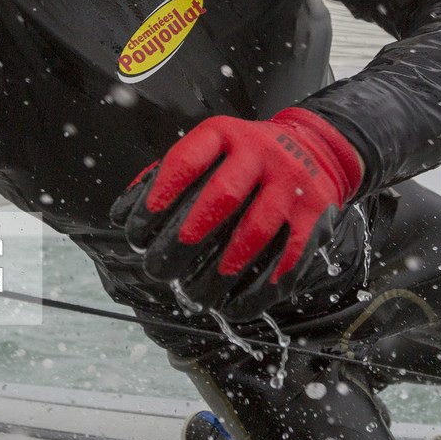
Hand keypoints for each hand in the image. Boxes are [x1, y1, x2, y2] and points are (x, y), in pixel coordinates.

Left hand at [110, 108, 362, 321]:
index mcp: (226, 135)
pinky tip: (240, 304)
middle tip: (164, 264)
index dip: (161, 191)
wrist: (316, 146)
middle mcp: (260, 153)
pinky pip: (290, 255)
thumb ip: (171, 173)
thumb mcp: (214, 147)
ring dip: (228, 263)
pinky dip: (264, 285)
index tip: (139, 224)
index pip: (187, 159)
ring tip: (204, 289)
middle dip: (191, 233)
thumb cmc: (247, 156)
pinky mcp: (314, 214)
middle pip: (222, 195)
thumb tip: (123, 212)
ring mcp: (291, 183)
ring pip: (257, 228)